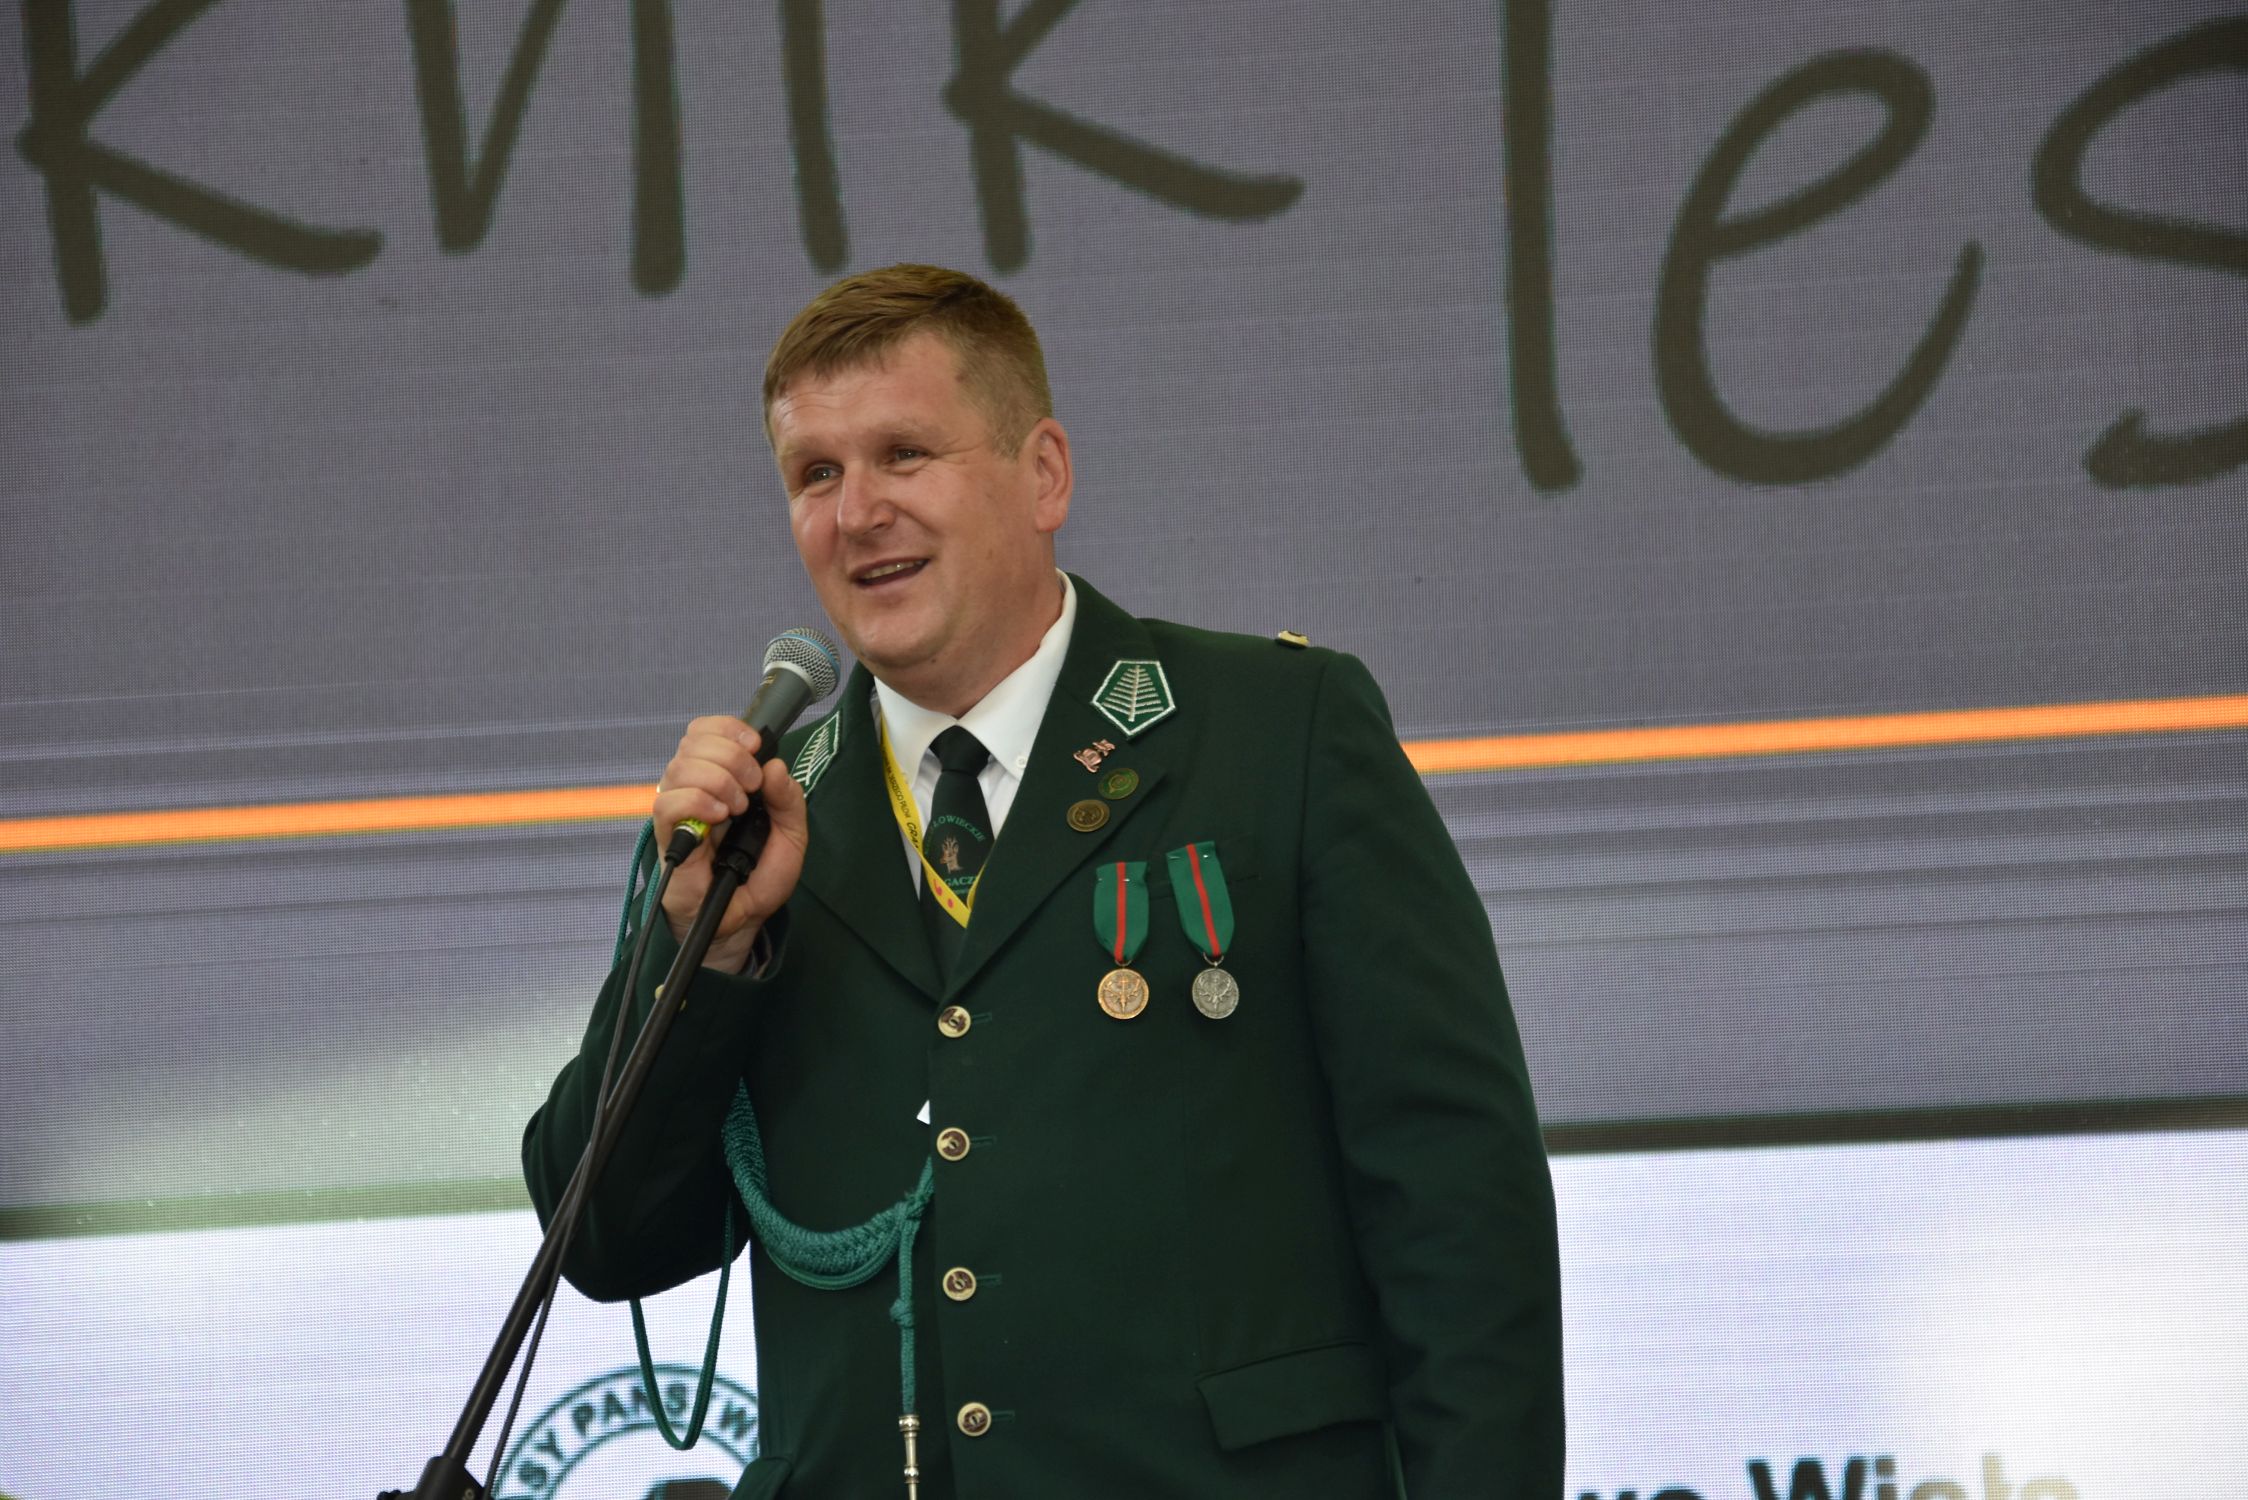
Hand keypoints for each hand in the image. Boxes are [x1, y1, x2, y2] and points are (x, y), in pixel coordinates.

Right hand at [653, 717, 809, 973]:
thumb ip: (789, 799)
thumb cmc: (759, 875)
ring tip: (736, 809)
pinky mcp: (667, 836)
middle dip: (731, 755)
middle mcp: (694, 787)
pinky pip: (667, 803)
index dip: (728, 729)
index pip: (706, 731)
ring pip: (680, 767)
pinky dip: (697, 801)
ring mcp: (678, 811)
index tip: (755, 746)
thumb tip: (775, 766)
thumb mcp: (791, 834)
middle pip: (693, 741)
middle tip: (751, 786)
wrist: (742, 918)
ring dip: (717, 779)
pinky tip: (718, 818)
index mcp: (720, 777)